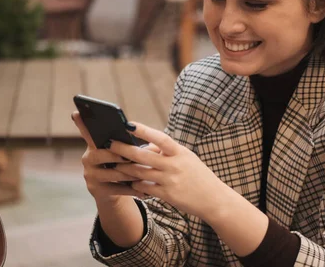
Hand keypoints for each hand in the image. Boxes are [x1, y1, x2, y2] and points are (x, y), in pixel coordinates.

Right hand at [71, 111, 145, 204]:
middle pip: (100, 154)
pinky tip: (143, 191)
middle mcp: (88, 158)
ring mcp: (90, 175)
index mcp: (94, 145)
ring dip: (128, 173)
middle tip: (130, 157)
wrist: (114, 191)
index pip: (87, 133)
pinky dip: (130, 189)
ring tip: (142, 174)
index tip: (77, 112)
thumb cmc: (122, 165)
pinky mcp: (96, 190)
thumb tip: (155, 145)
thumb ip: (131, 145)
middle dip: (117, 155)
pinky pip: (115, 189)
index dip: (81, 124)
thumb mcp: (125, 153)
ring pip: (110, 173)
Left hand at [108, 122, 229, 220]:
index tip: (129, 124)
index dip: (144, 131)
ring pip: (141, 172)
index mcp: (180, 152)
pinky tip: (131, 183)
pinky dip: (136, 185)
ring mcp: (170, 181)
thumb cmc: (198, 175)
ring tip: (115, 164)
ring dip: (126, 168)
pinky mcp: (167, 195)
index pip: (160, 138)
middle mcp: (174, 165)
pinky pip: (145, 188)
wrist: (213, 199)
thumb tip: (146, 146)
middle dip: (125, 149)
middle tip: (110, 144)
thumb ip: (167, 151)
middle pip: (144, 156)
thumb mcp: (187, 158)